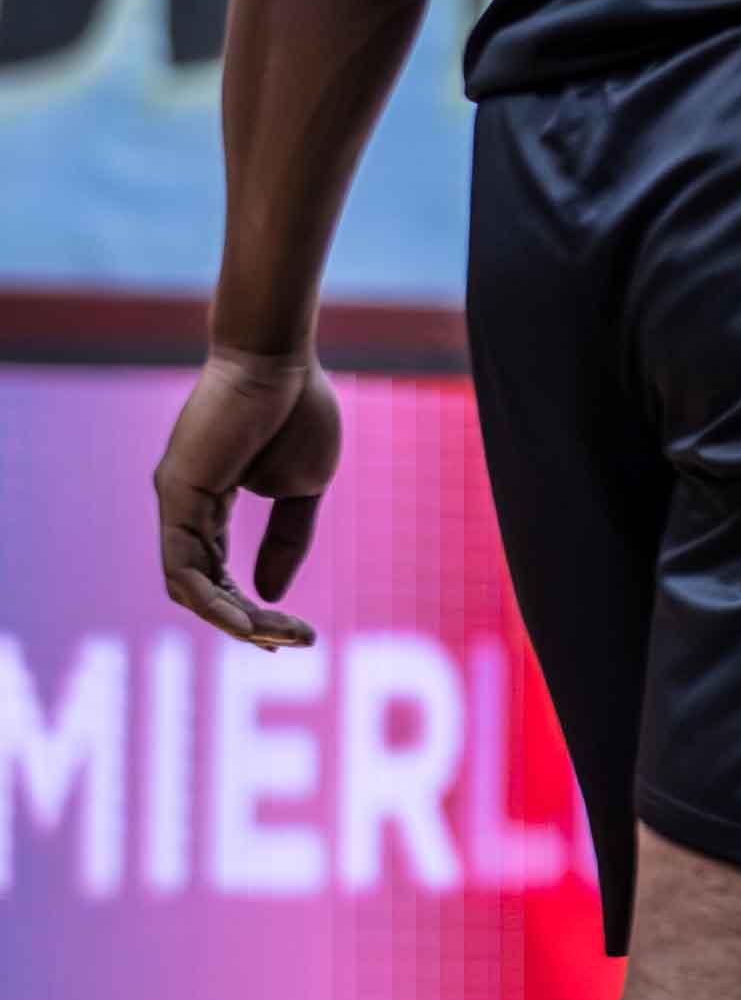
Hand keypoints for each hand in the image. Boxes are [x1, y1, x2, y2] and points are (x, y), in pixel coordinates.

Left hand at [155, 344, 341, 645]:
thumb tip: (268, 592)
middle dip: (248, 626)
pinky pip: (182, 566)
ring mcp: (176, 502)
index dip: (256, 612)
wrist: (281, 357)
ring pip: (188, 587)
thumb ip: (288, 539)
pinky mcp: (177, 493)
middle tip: (293, 642)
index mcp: (210, 506)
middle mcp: (184, 509)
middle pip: (204, 590)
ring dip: (231, 622)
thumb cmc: (296, 409)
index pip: (221, 577)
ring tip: (274, 640)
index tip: (301, 633)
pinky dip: (211, 601)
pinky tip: (246, 621)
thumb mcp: (304, 488)